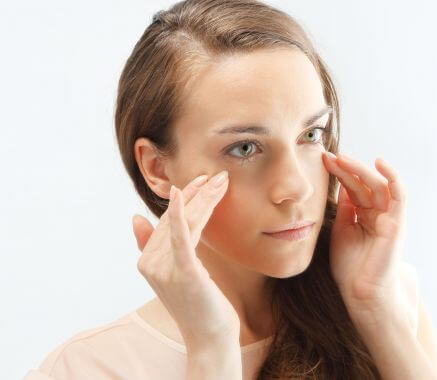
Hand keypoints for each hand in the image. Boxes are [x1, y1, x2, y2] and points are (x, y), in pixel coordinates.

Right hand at [131, 170, 239, 351]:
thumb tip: (136, 218)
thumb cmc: (198, 305)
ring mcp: (164, 269)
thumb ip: (153, 247)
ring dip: (202, 199)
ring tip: (219, 181)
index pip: (167, 222)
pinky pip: (180, 238)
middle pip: (177, 220)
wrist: (209, 336)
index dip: (185, 198)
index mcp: (147, 261)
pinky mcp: (183, 273)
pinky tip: (182, 194)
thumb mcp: (175, 274)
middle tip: (217, 175)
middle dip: (198, 194)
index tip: (203, 180)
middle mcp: (151, 264)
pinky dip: (178, 214)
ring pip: (184, 224)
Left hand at [322, 152, 406, 325]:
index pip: (353, 188)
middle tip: (330, 156)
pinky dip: (393, 177)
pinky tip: (379, 163)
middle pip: (364, 183)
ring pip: (379, 184)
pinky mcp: (398, 221)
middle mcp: (379, 213)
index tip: (323, 161)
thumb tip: (341, 183)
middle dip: (347, 168)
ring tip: (343, 159)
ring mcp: (389, 216)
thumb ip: (344, 208)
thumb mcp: (341, 230)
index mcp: (364, 216)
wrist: (361, 292)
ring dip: (361, 170)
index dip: (339, 173)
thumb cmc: (351, 267)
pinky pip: (399, 194)